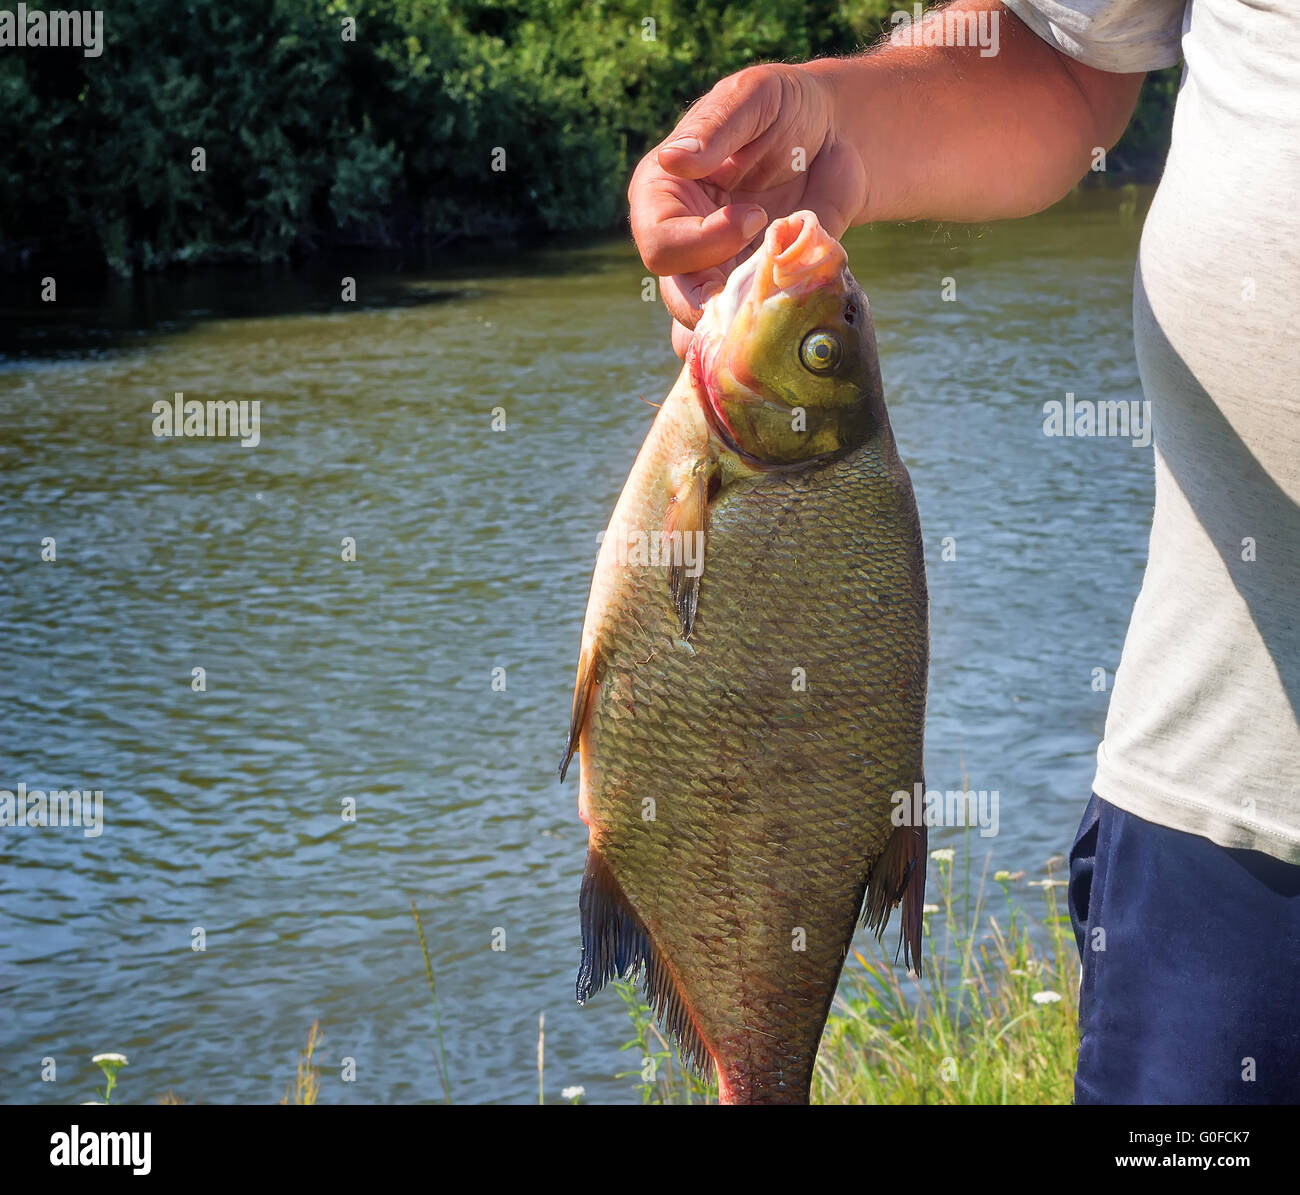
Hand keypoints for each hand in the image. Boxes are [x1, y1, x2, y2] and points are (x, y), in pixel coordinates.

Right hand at [628, 63, 867, 356]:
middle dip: (724, 299)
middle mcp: (679, 245)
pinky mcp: (748, 300)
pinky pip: (741, 342)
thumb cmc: (784, 108)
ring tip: (776, 321)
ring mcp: (712, 278)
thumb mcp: (753, 98)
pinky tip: (788, 335)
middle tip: (772, 274)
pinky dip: (765, 347)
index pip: (661, 245)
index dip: (704, 242)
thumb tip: (673, 161)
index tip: (755, 217)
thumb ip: (714, 128)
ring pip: (704, 333)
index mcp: (661, 197)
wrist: (835, 139)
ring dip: (741, 335)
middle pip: (678, 299)